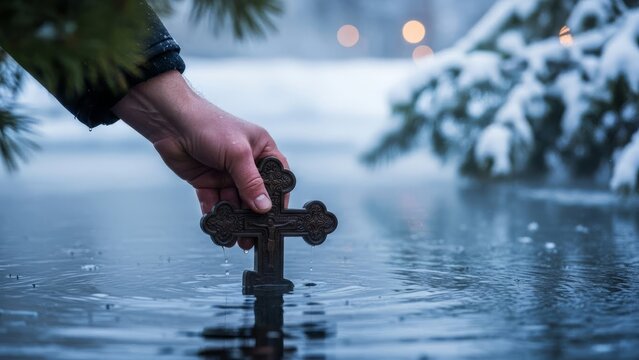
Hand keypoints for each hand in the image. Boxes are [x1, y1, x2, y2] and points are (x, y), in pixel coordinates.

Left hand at [112, 70, 287, 248]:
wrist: (171, 121)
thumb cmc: (209, 125)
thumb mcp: (237, 154)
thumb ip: (251, 182)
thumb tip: (264, 207)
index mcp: (261, 150)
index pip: (276, 178)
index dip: (278, 198)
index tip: (276, 218)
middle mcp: (245, 163)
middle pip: (254, 195)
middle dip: (254, 215)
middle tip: (254, 235)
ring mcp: (225, 173)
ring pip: (234, 202)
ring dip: (234, 218)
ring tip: (235, 236)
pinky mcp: (206, 181)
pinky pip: (214, 202)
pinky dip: (215, 214)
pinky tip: (216, 226)